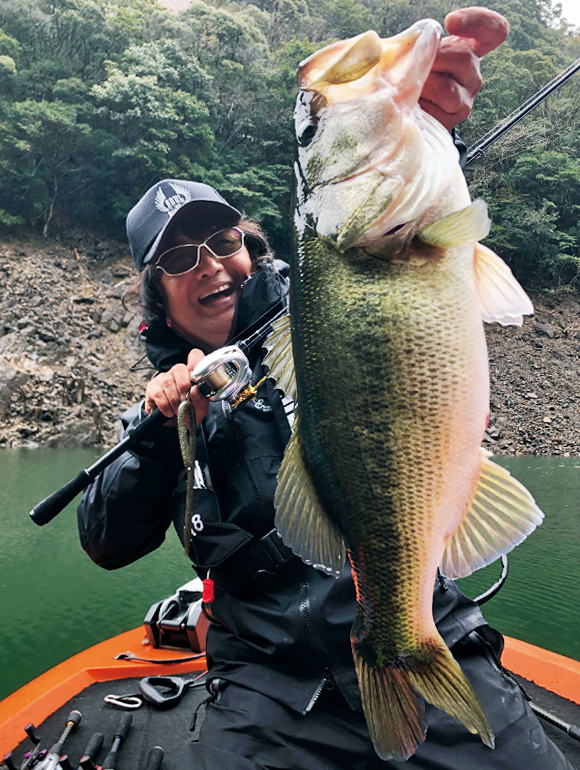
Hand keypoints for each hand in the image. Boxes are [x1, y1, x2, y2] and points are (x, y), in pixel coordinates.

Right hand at [144, 349, 209, 425]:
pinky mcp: (151, 388)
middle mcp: (177, 373)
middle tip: (185, 401)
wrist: (175, 426)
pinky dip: (165, 405)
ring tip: (177, 410)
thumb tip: (195, 389)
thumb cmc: (189, 413)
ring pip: (167, 381)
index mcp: (192, 375)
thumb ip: (201, 398)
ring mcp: (163, 379)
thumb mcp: (200, 408)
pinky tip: (169, 412)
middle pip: (179, 369)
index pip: (195, 356)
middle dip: (183, 387)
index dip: (196, 362)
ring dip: (174, 399)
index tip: (196, 378)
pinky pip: (157, 392)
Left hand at [420, 7, 509, 130]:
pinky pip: (435, 110)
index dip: (479, 20)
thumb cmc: (415, 77)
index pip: (494, 31)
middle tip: (416, 64)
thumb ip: (425, 42)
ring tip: (411, 87)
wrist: (411, 113)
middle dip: (433, 58)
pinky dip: (419, 105)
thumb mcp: (421, 53)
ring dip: (422, 85)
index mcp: (470, 51)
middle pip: (464, 57)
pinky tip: (413, 103)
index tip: (451, 21)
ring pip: (446, 88)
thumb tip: (423, 40)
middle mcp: (473, 75)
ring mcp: (466, 99)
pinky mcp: (454, 119)